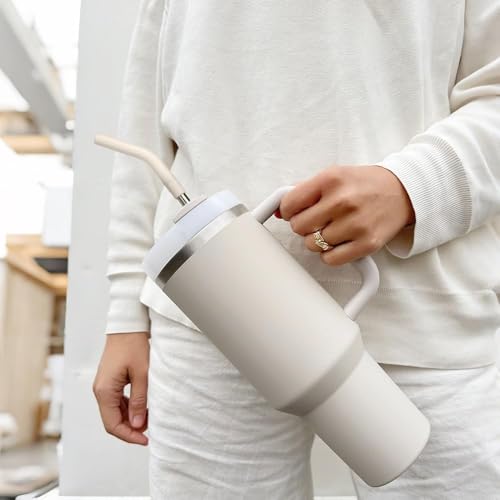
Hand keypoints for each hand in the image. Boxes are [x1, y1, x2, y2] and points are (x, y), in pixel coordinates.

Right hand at [93, 332, 149, 445]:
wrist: (127, 326)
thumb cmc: (134, 346)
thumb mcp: (142, 375)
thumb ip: (139, 401)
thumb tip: (137, 425)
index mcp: (104, 391)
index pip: (112, 424)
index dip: (129, 436)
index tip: (146, 440)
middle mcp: (100, 390)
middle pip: (112, 420)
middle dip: (130, 428)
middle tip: (150, 429)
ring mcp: (103, 386)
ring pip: (114, 412)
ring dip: (130, 418)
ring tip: (149, 417)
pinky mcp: (109, 381)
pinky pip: (116, 401)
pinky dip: (128, 407)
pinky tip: (142, 406)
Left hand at [276, 165, 414, 265]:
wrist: (403, 191)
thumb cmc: (364, 184)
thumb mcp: (334, 176)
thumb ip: (304, 191)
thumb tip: (278, 210)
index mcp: (331, 179)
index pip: (290, 204)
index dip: (289, 211)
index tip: (295, 212)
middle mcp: (343, 201)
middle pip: (299, 227)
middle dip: (303, 226)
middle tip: (316, 221)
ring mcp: (356, 224)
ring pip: (313, 245)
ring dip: (317, 240)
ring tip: (332, 229)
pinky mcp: (367, 244)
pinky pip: (330, 259)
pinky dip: (330, 254)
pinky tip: (339, 241)